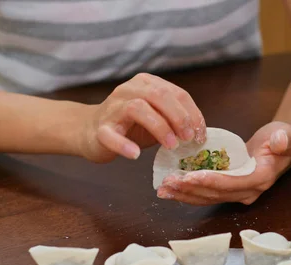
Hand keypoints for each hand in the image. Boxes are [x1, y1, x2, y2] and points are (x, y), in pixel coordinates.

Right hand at [79, 73, 205, 162]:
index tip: (201, 134)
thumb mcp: (158, 117)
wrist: (90, 131)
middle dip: (179, 117)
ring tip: (171, 146)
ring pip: (138, 108)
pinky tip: (135, 155)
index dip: (193, 114)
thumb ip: (175, 119)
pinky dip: (124, 145)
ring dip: (159, 127)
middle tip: (188, 139)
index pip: (177, 93)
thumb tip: (200, 132)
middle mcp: (129, 90)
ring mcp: (112, 108)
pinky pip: (111, 135)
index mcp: (147, 83)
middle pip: (158, 96)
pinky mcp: (100, 128)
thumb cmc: (131, 125)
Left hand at [157, 121, 290, 204]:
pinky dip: (189, 193)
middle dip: (191, 189)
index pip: (233, 183)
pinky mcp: (229, 190)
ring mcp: (239, 193)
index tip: (191, 175)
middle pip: (217, 194)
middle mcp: (249, 191)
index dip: (212, 180)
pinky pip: (207, 195)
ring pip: (209, 198)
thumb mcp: (286, 134)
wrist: (280, 145)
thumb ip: (284, 139)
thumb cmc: (282, 138)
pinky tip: (172, 190)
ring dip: (186, 194)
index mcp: (260, 178)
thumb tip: (280, 141)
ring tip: (164, 189)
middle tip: (169, 182)